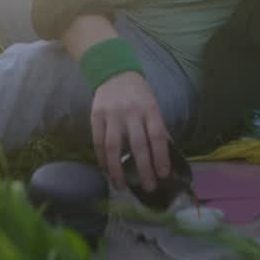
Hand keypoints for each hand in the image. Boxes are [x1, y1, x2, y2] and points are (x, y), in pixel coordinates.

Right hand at [90, 71, 170, 191]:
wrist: (114, 72)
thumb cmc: (138, 94)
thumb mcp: (153, 106)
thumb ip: (157, 129)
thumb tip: (164, 157)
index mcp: (150, 109)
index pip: (157, 136)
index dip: (161, 157)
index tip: (163, 175)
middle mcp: (131, 112)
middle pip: (138, 145)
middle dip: (144, 169)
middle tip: (148, 187)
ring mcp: (112, 115)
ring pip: (114, 147)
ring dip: (118, 170)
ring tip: (121, 186)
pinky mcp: (95, 116)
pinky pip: (98, 142)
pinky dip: (102, 159)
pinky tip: (107, 170)